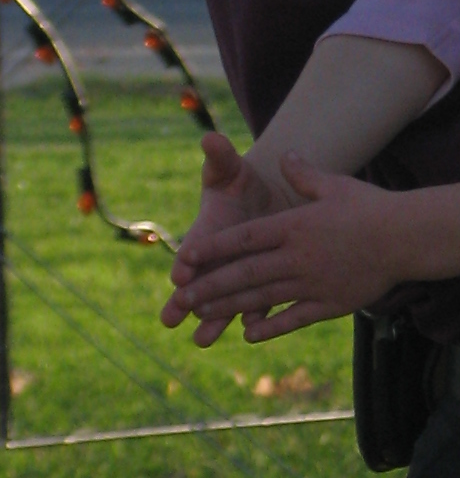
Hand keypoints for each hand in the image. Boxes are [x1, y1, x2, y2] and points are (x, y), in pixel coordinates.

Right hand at [160, 134, 293, 338]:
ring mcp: (238, 274)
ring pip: (224, 301)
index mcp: (208, 233)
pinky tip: (252, 330)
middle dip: (184, 302)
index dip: (186, 260)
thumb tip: (210, 138)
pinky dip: (254, 316)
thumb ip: (220, 158)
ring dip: (213, 319)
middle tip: (170, 319)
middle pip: (198, 284)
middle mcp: (218, 259)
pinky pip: (258, 304)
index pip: (193, 249)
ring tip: (201, 340)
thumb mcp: (231, 170)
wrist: (271, 197)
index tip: (180, 274)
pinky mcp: (263, 282)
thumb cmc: (244, 182)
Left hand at [162, 154, 405, 341]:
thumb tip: (286, 155)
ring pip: (262, 298)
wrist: (409, 236)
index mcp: (294, 225)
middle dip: (209, 286)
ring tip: (202, 316)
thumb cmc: (372, 207)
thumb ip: (304, 174)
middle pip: (244, 273)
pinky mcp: (330, 303)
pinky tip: (249, 334)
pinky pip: (294, 318)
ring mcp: (313, 282)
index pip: (243, 238)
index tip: (186, 258)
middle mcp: (298, 256)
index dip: (212, 249)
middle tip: (181, 299)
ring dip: (229, 308)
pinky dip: (270, 328)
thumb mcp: (335, 185)